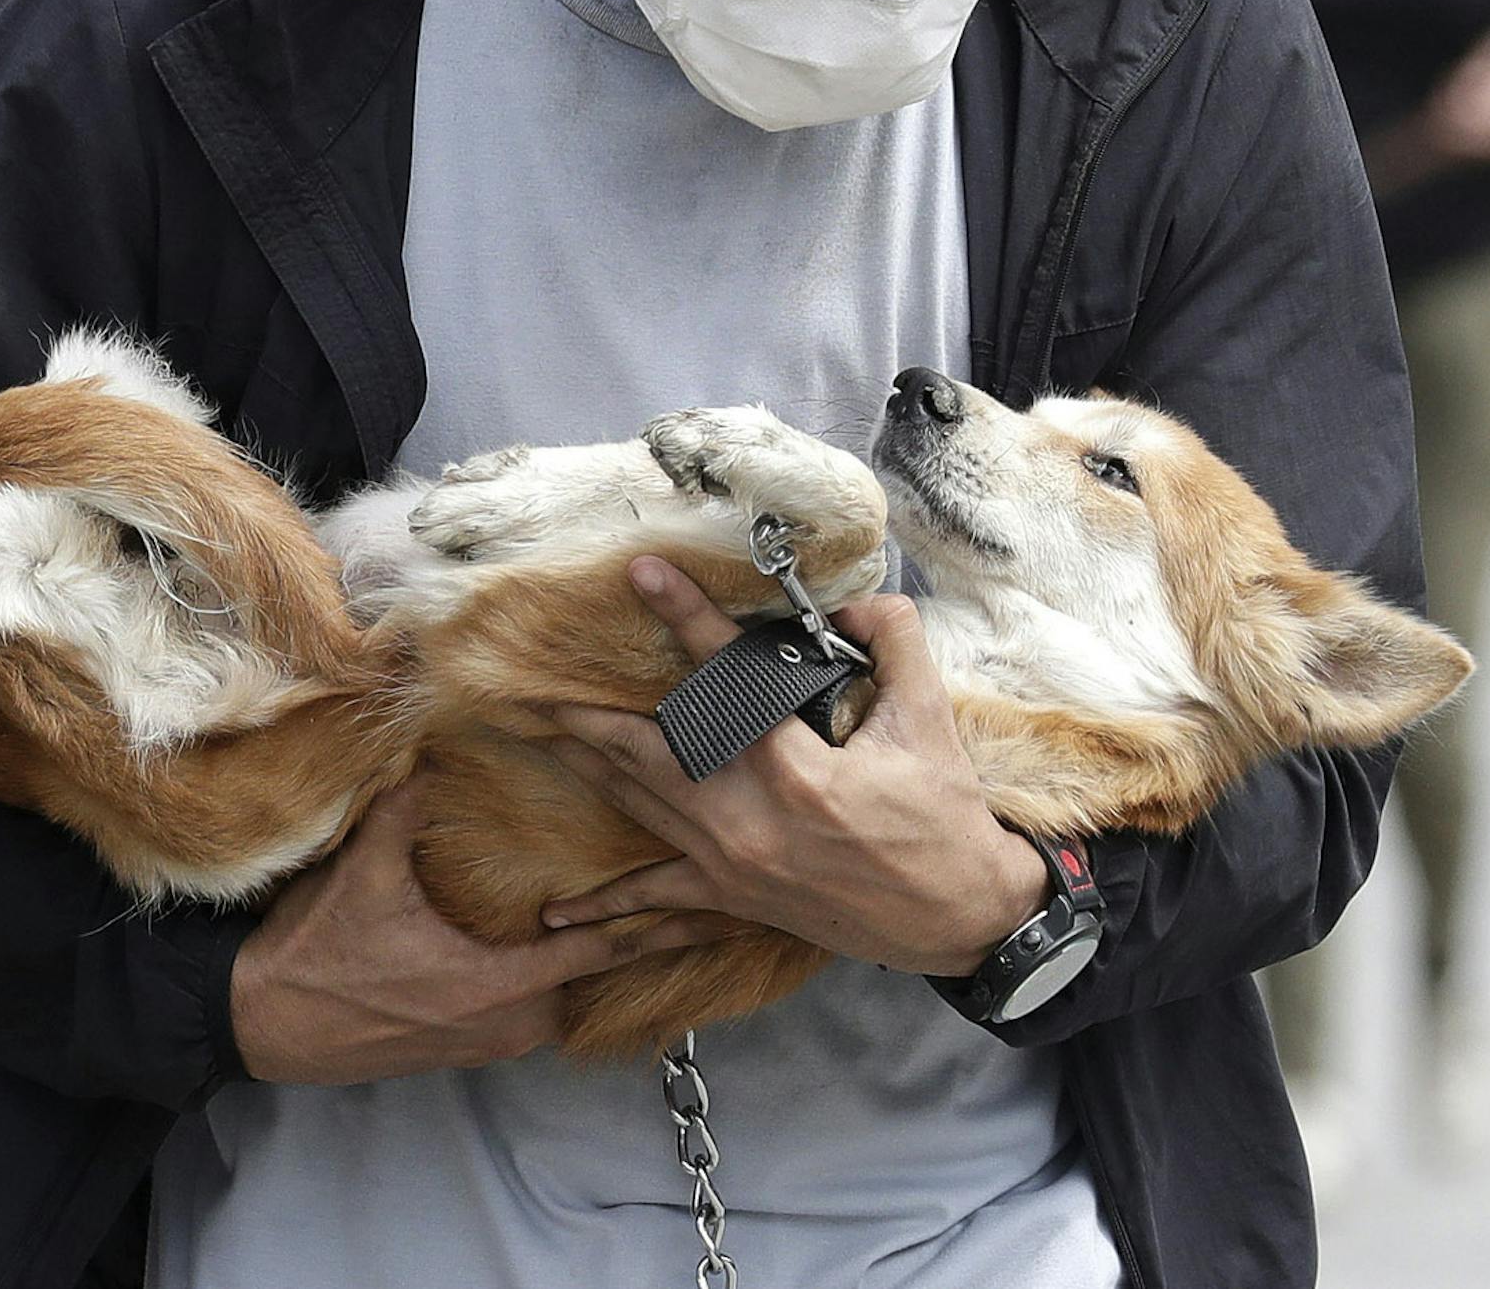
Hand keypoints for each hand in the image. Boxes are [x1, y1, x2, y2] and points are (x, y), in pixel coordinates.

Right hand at [230, 773, 741, 1082]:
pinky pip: (539, 1003)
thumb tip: (430, 742)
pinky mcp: (471, 1042)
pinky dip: (565, 967)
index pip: (602, 947)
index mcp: (498, 985)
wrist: (265, 1024)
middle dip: (649, 932)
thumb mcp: (364, 872)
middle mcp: (509, 1021)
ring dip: (604, 950)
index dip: (662, 922)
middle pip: (599, 972)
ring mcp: (491, 1039)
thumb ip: (405, 806)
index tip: (717, 904)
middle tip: (708, 896)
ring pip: (570, 989)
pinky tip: (574, 935)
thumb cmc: (319, 954)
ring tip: (656, 909)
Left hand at [536, 559, 1049, 978]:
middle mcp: (750, 822)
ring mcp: (735, 866)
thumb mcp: (929, 718)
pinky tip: (557, 914)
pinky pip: (660, 904)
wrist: (959, 913)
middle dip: (587, 715)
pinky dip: (608, 909)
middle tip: (530, 681)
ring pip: (642, 806)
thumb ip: (893, 640)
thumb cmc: (945, 815)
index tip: (642, 575)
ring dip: (586, 767)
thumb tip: (854, 600)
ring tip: (535, 732)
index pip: (726, 681)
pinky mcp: (736, 900)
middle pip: (650, 753)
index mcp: (797, 774)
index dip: (684, 619)